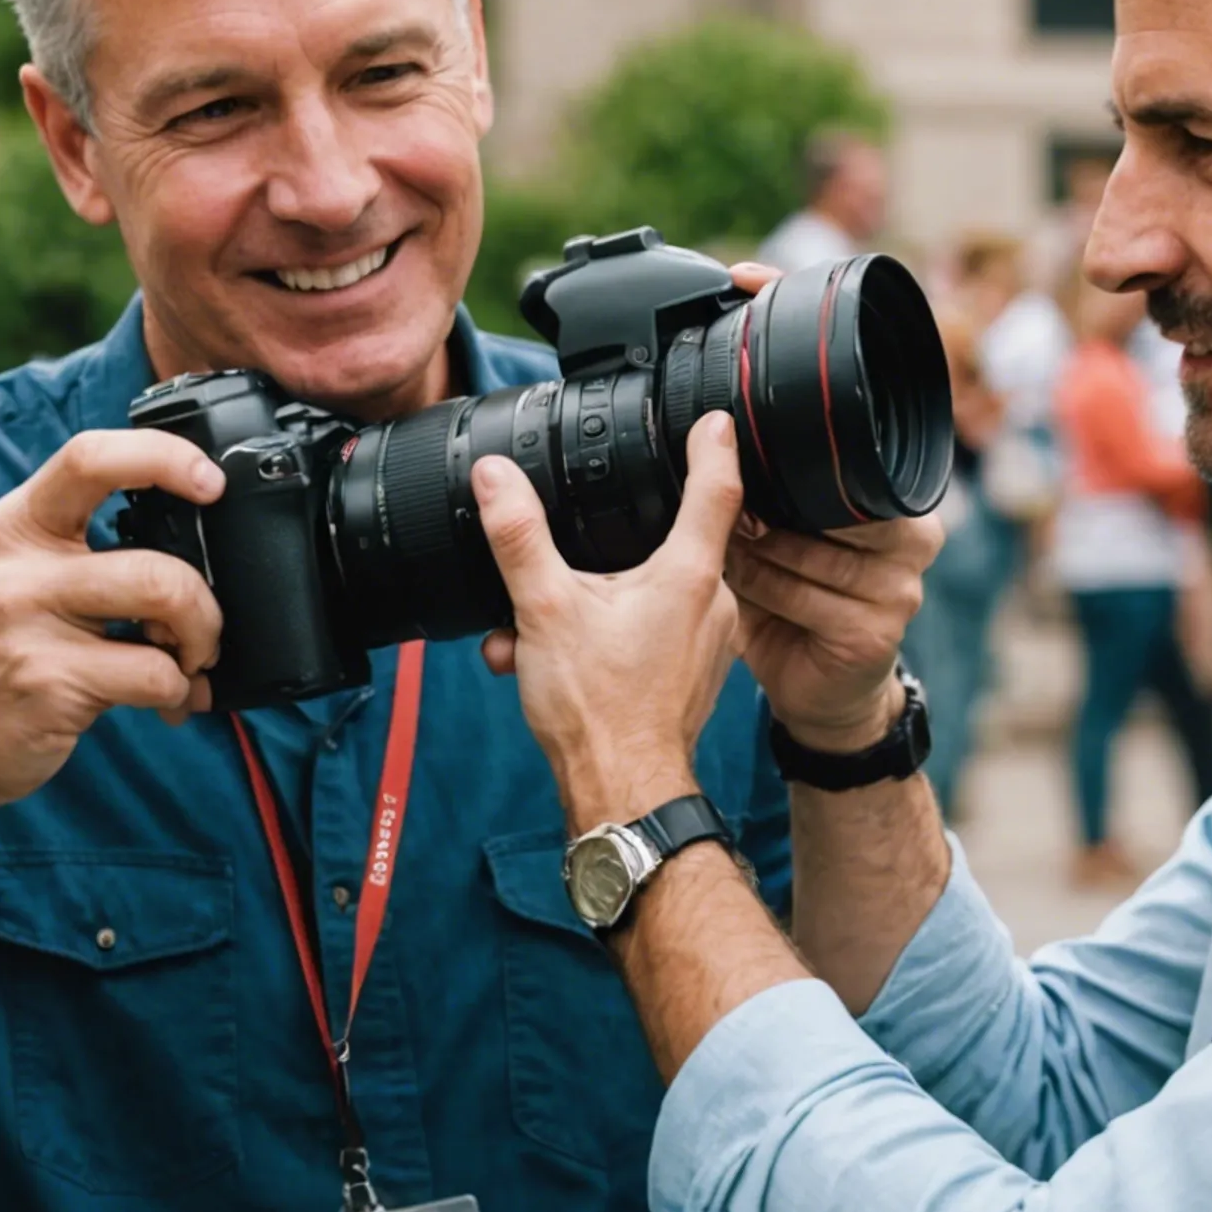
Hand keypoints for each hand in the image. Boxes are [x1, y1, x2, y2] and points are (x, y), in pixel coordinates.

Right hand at [0, 429, 225, 831]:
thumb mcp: (19, 583)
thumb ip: (86, 555)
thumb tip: (197, 560)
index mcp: (18, 527)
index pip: (92, 458)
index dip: (164, 458)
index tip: (209, 483)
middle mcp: (20, 568)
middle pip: (155, 559)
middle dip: (205, 605)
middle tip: (200, 635)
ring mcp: (30, 625)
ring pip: (164, 603)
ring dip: (199, 644)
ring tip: (185, 667)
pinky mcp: (49, 683)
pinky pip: (154, 676)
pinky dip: (176, 694)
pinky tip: (160, 705)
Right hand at [473, 411, 745, 833]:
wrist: (622, 794)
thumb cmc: (598, 712)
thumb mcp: (543, 608)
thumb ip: (519, 536)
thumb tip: (496, 478)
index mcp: (689, 574)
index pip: (715, 486)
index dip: (712, 443)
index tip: (713, 417)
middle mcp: (713, 603)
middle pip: (675, 540)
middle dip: (613, 543)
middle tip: (566, 549)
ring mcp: (708, 641)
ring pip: (652, 592)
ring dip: (594, 599)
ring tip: (538, 626)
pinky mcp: (693, 673)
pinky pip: (652, 631)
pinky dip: (605, 633)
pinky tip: (555, 656)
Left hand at [722, 262, 944, 748]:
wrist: (821, 694)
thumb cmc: (794, 598)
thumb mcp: (775, 521)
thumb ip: (759, 470)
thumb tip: (710, 400)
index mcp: (895, 487)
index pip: (862, 418)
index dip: (812, 367)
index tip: (749, 289)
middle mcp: (913, 525)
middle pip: (824, 483)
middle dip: (762, 493)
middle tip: (727, 503)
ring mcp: (904, 578)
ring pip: (799, 542)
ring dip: (747, 549)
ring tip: (730, 551)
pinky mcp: (881, 628)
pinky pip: (799, 596)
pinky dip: (757, 590)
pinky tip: (741, 589)